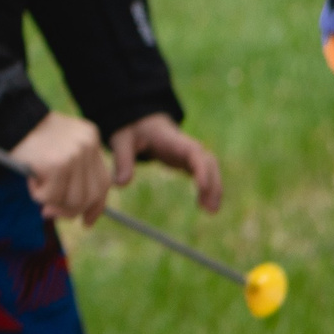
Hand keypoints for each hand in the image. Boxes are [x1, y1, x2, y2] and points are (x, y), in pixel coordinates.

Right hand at [11, 112, 107, 219]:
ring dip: (51, 202)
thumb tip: (74, 212)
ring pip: (72, 199)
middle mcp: (88, 145)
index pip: (103, 181)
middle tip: (48, 213)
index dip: (96, 206)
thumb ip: (72, 173)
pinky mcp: (57, 164)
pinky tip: (30, 179)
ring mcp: (74, 154)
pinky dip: (37, 194)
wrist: (5, 118)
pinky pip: (50, 196)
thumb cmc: (28, 137)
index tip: (86, 222)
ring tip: (36, 188)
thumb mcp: (58, 149)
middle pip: (90, 195)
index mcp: (91, 138)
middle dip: (70, 210)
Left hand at [108, 113, 222, 212]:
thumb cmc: (133, 130)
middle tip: (210, 208)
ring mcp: (191, 154)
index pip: (193, 153)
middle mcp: (187, 146)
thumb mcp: (122, 142)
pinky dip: (208, 189)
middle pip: (208, 162)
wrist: (142, 122)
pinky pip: (205, 175)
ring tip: (211, 211)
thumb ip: (123, 161)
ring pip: (211, 169)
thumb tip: (119, 185)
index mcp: (173, 140)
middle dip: (213, 183)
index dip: (200, 168)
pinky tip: (206, 206)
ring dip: (214, 188)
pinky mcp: (189, 162)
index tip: (202, 186)